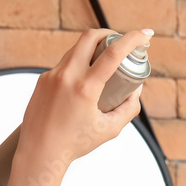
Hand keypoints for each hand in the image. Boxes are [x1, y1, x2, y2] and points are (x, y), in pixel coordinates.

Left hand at [13, 28, 151, 172]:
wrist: (40, 152)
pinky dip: (79, 64)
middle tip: (121, 41)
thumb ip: (128, 109)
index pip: (113, 53)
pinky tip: (85, 78)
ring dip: (93, 48)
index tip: (145, 35)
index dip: (133, 39)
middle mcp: (66, 76)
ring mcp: (52, 75)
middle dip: (109, 34)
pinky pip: (65, 63)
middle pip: (90, 37)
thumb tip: (136, 90)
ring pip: (76, 48)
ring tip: (105, 62)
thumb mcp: (110, 129)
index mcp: (85, 88)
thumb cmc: (75, 144)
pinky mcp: (43, 79)